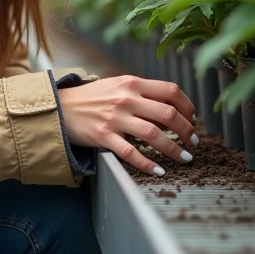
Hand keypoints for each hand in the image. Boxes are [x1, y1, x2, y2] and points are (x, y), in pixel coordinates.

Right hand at [57, 75, 197, 175]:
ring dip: (174, 149)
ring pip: (153, 134)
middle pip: (167, 113)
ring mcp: (114, 118)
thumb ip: (142, 94)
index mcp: (132, 83)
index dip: (188, 106)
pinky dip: (148, 164)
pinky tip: (159, 170)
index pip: (170, 90)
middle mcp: (126, 99)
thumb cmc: (93, 97)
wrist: (60, 106)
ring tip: (185, 158)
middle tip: (194, 142)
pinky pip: (130, 153)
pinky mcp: (103, 137)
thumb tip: (171, 109)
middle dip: (187, 130)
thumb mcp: (118, 86)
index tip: (193, 119)